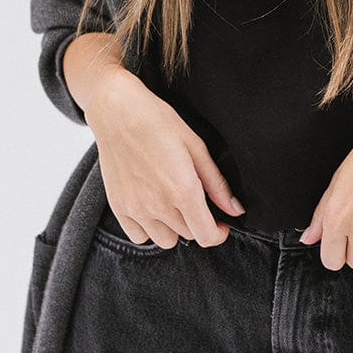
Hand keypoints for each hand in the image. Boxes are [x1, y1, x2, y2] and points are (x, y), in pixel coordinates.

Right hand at [85, 68, 245, 250]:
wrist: (117, 111)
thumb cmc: (157, 121)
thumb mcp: (195, 146)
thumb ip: (216, 183)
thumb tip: (234, 209)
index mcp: (183, 190)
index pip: (206, 236)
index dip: (218, 233)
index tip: (220, 223)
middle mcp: (158, 206)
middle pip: (188, 235)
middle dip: (197, 221)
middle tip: (193, 196)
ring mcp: (136, 209)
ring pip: (165, 240)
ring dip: (174, 227)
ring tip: (171, 199)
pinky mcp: (118, 208)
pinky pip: (139, 236)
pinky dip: (149, 227)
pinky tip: (151, 203)